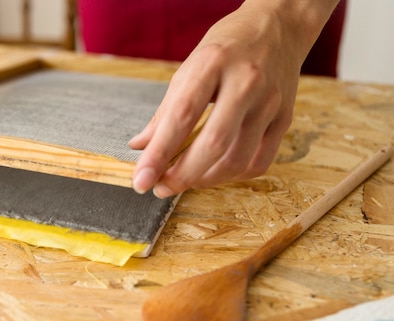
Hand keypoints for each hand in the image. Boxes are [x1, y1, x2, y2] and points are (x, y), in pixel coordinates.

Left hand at [130, 0, 339, 196]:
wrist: (278, 27)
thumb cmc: (227, 47)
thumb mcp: (189, 68)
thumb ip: (165, 111)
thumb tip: (140, 146)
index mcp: (213, 63)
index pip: (181, 117)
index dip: (158, 154)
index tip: (141, 180)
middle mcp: (246, 82)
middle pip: (213, 144)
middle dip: (181, 176)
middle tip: (160, 188)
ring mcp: (270, 102)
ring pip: (237, 159)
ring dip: (205, 180)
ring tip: (184, 181)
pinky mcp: (285, 119)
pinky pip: (258, 162)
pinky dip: (232, 176)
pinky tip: (214, 173)